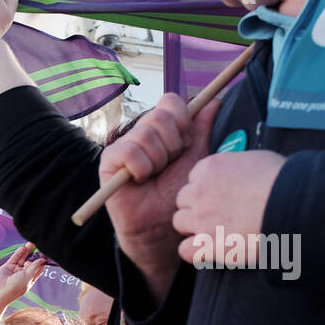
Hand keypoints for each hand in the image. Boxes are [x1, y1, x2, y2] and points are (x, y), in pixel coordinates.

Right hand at [0, 242, 45, 324]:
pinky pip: (15, 258)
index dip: (41, 262)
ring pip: (22, 258)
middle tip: (39, 246)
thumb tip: (42, 260)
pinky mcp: (8, 266)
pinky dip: (19, 253)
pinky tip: (23, 248)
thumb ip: (35, 267)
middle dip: (34, 254)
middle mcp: (23, 274)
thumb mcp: (28, 277)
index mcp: (30, 279)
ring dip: (27, 251)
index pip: (38, 269)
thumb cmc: (14, 288)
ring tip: (32, 242)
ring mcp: (15, 270)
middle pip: (31, 262)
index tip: (45, 254)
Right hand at [100, 94, 222, 306]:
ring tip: (155, 176)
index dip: (182, 120)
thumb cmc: (177, 194)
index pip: (169, 101)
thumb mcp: (195, 158)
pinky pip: (128, 151)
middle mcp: (141, 132)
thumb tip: (214, 101)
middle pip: (159, 115)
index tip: (186, 143)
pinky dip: (141, 168)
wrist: (161, 224)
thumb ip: (202, 129)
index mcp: (162, 128)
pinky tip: (141, 180)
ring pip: (145, 134)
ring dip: (157, 160)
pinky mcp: (109, 161)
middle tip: (168, 164)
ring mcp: (124, 145)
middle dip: (172, 144)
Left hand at [174, 150, 287, 266]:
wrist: (292, 204)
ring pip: (180, 222)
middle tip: (218, 214)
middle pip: (183, 200)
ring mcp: (201, 219)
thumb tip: (237, 173)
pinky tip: (209, 250)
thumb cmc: (284, 179)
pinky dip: (195, 251)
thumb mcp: (257, 159)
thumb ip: (236, 166)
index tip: (221, 196)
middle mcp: (199, 192)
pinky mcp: (207, 244)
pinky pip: (185, 250)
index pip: (194, 179)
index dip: (207, 189)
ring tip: (216, 230)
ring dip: (194, 227)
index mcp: (209, 168)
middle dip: (197, 207)